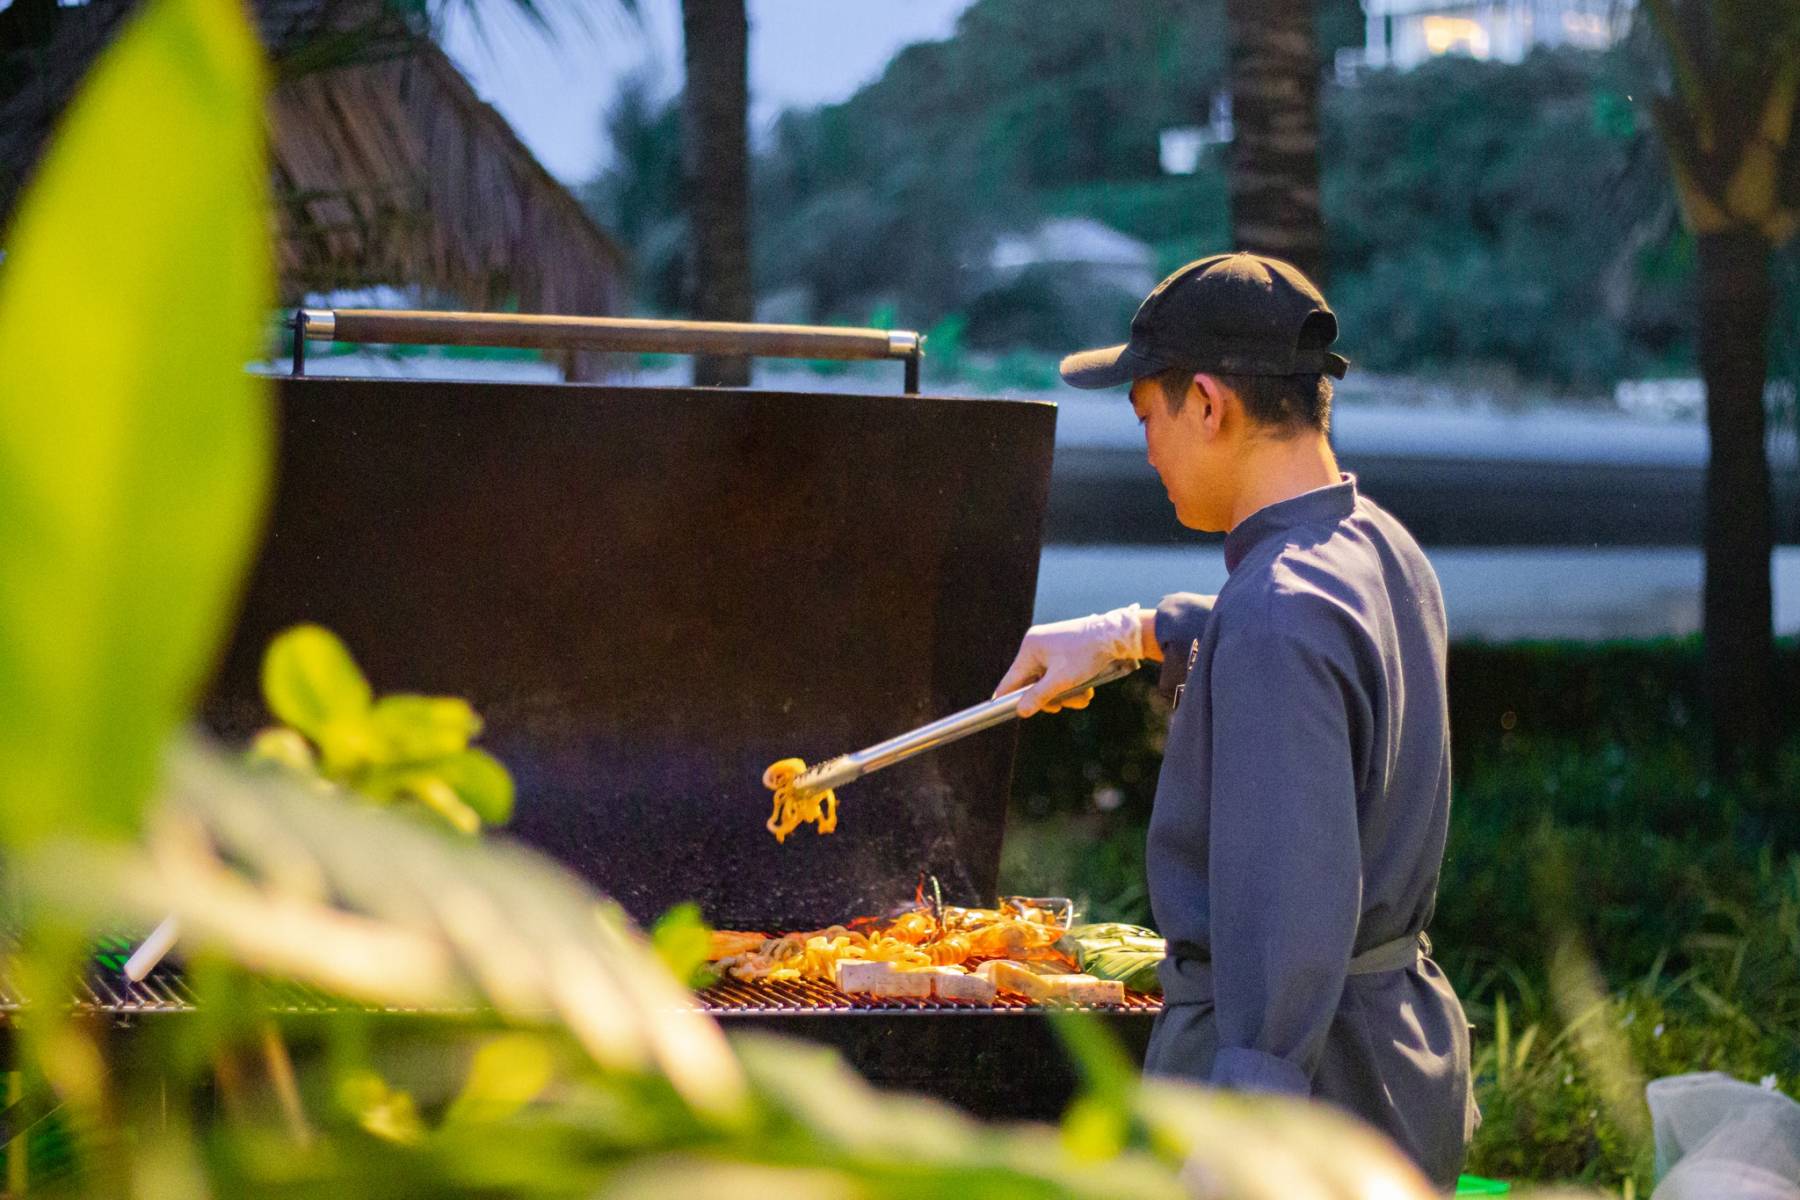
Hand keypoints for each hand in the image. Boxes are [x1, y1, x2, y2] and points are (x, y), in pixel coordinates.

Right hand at [994, 605, 1145, 716]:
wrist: (1116, 636)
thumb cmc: (1087, 654)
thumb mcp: (1062, 680)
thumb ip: (1039, 696)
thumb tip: (1020, 711)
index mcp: (1030, 648)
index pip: (1010, 681)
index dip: (1009, 699)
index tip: (1007, 714)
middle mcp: (1036, 645)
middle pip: (1032, 684)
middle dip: (1051, 697)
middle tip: (1064, 704)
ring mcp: (1050, 646)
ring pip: (1049, 681)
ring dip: (1066, 693)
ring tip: (1084, 694)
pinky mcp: (1063, 649)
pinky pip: (1059, 674)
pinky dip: (1072, 683)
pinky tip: (1087, 686)